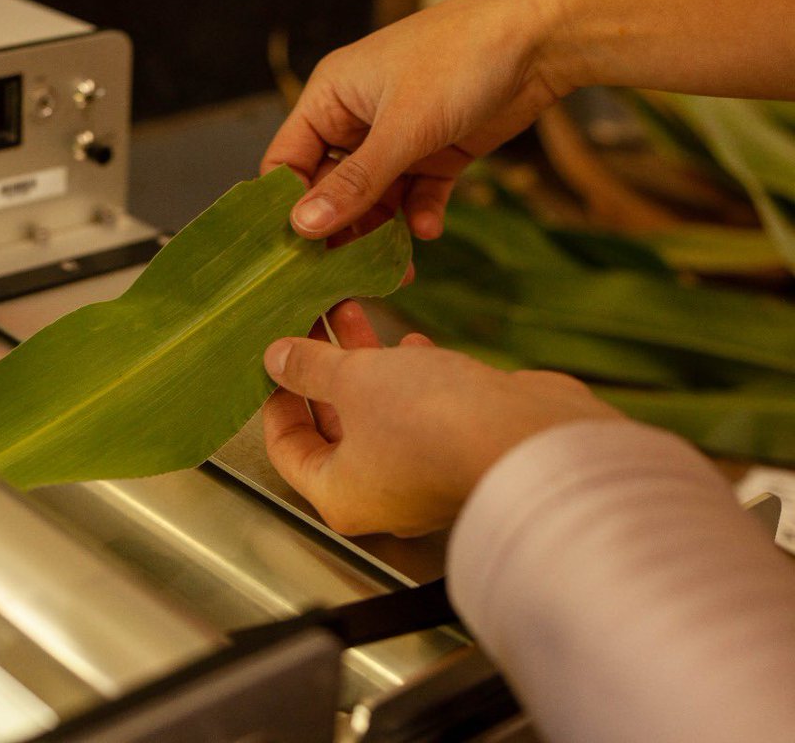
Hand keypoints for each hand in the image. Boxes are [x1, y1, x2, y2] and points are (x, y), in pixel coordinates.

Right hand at [262, 0, 569, 241]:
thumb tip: (302, 228)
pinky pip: (414, 196)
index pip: (286, 162)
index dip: (288, 207)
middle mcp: (357, 119)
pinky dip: (419, 215)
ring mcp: (397, 138)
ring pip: (373, 200)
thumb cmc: (461, 59)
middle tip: (345, 276)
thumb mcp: (402, 128)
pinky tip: (428, 228)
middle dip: (340, 230)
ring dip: (382, 233)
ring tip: (396, 267)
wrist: (544, 38)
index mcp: (330, 98)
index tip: (298, 252)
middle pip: (329, 189)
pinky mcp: (436, 152)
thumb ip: (353, 183)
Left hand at [262, 302, 620, 536]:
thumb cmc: (433, 421)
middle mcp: (379, 496)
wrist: (532, 439)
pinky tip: (414, 345)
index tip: (274, 358)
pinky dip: (410, 377)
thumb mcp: (354, 379)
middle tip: (310, 321)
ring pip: (377, 413)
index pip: (285, 449)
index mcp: (339, 495)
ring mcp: (423, 476)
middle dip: (321, 368)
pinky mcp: (461, 452)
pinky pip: (421, 412)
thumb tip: (277, 358)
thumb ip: (310, 367)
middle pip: (332, 427)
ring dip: (364, 363)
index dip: (275, 397)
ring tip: (351, 310)